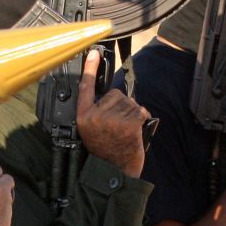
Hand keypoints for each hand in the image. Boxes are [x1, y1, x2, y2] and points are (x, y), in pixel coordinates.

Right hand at [77, 48, 150, 178]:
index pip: (86, 87)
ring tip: (125, 131)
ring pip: (129, 103)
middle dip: (120, 106)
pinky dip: (141, 118)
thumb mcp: (90, 129)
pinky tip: (135, 131)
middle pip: (115, 94)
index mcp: (84, 116)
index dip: (90, 68)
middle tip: (117, 126)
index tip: (94, 53)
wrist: (114, 171)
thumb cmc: (104, 151)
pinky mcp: (129, 123)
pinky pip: (140, 110)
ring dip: (131, 114)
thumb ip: (96, 111)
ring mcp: (113, 119)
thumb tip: (111, 96)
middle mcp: (96, 115)